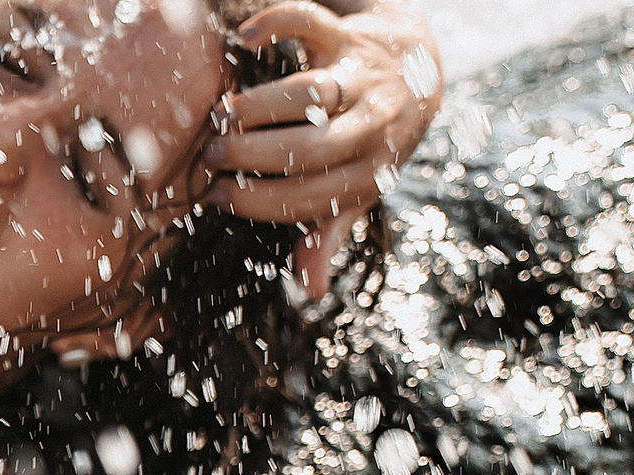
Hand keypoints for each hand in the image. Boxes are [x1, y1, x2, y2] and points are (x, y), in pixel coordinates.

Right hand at [205, 0, 443, 298]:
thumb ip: (329, 231)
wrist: (420, 69)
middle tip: (213, 158)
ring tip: (221, 118)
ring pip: (309, 92)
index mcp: (370, 172)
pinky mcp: (348, 36)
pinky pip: (312, 24)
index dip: (257, 202)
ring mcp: (361, 78)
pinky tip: (246, 38)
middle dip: (252, 156)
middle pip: (307, 146)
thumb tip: (309, 289)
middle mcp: (371, 124)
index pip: (307, 197)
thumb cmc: (374, 143)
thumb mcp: (359, 190)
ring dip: (259, 106)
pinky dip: (277, 24)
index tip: (218, 198)